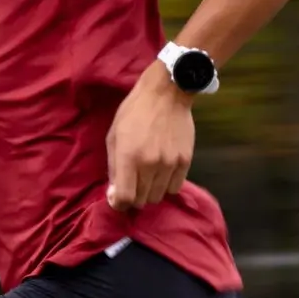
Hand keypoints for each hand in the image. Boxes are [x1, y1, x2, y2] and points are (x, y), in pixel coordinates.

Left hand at [106, 63, 194, 211]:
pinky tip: (161, 173)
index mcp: (128, 156)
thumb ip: (113, 167)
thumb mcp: (113, 136)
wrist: (167, 93)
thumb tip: (114, 194)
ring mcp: (170, 164)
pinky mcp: (185, 161)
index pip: (125, 198)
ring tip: (147, 177)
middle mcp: (150, 164)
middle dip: (133, 197)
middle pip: (141, 201)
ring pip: (158, 196)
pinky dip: (166, 185)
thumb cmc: (134, 112)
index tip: (117, 199)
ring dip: (150, 192)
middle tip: (132, 184)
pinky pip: (175, 188)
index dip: (119, 204)